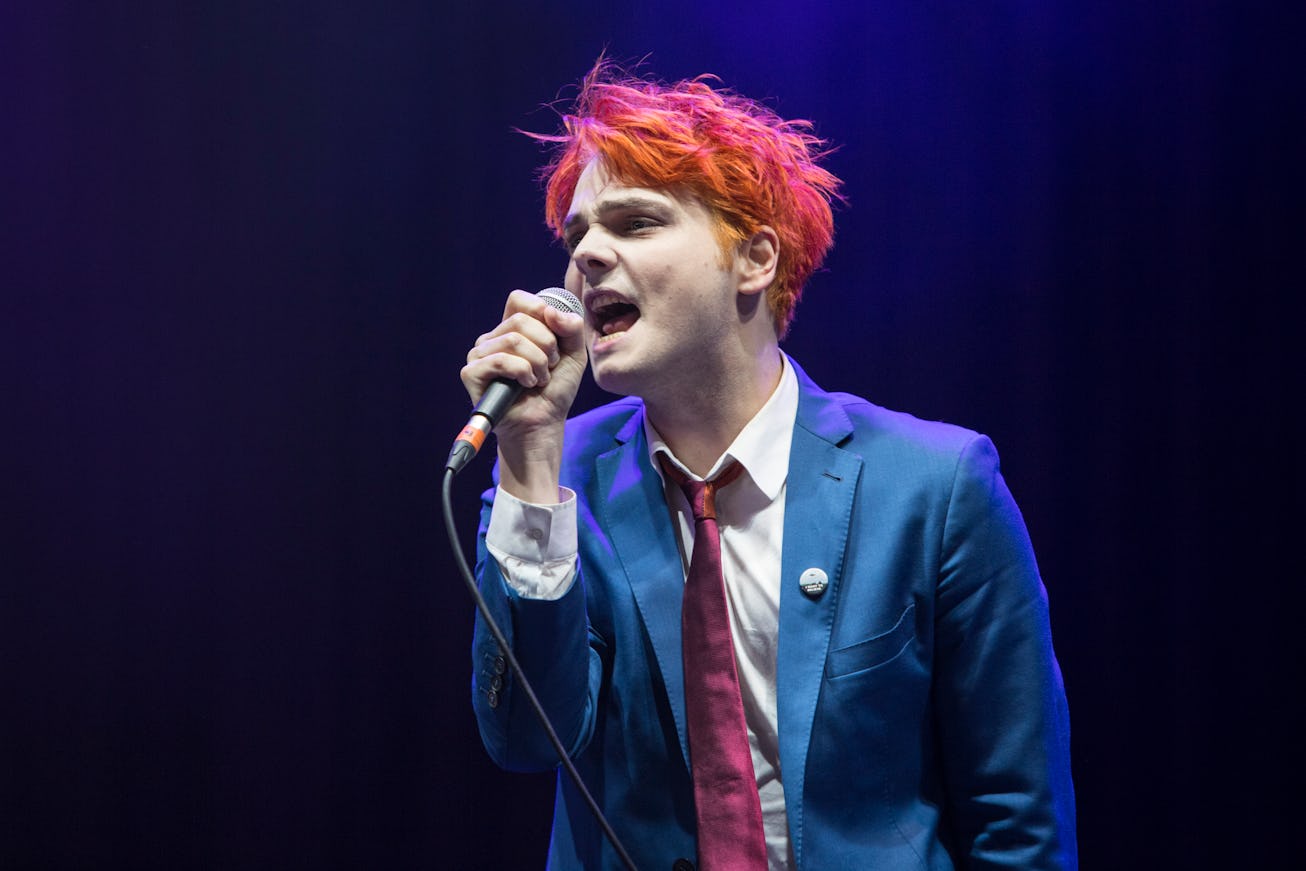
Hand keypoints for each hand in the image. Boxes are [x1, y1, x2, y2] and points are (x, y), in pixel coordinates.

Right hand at [461, 290, 586, 500]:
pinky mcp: (472, 373)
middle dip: (547, 345)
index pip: (519, 300)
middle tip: (550, 366)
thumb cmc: (555, 389)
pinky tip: (526, 385)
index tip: (555, 337)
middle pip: (520, 320)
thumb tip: (551, 311)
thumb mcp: (573, 354)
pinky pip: (500, 360)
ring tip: (540, 379)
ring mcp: (479, 355)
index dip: (540, 312)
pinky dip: (522, 372)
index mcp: (512, 329)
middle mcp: (492, 338)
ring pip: (513, 340)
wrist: (544, 423)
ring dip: (538, 363)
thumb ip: (571, 327)